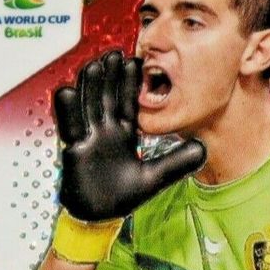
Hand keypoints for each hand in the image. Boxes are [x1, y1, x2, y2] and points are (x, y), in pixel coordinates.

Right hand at [53, 50, 205, 221]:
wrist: (99, 217)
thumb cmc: (121, 196)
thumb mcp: (154, 177)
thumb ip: (176, 162)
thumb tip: (203, 149)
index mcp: (123, 134)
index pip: (128, 102)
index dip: (130, 83)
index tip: (135, 61)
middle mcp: (105, 132)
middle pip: (106, 97)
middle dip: (109, 75)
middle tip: (113, 52)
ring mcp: (88, 139)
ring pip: (88, 105)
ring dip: (90, 85)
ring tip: (95, 64)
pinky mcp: (74, 150)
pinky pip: (70, 127)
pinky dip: (68, 111)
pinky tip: (67, 90)